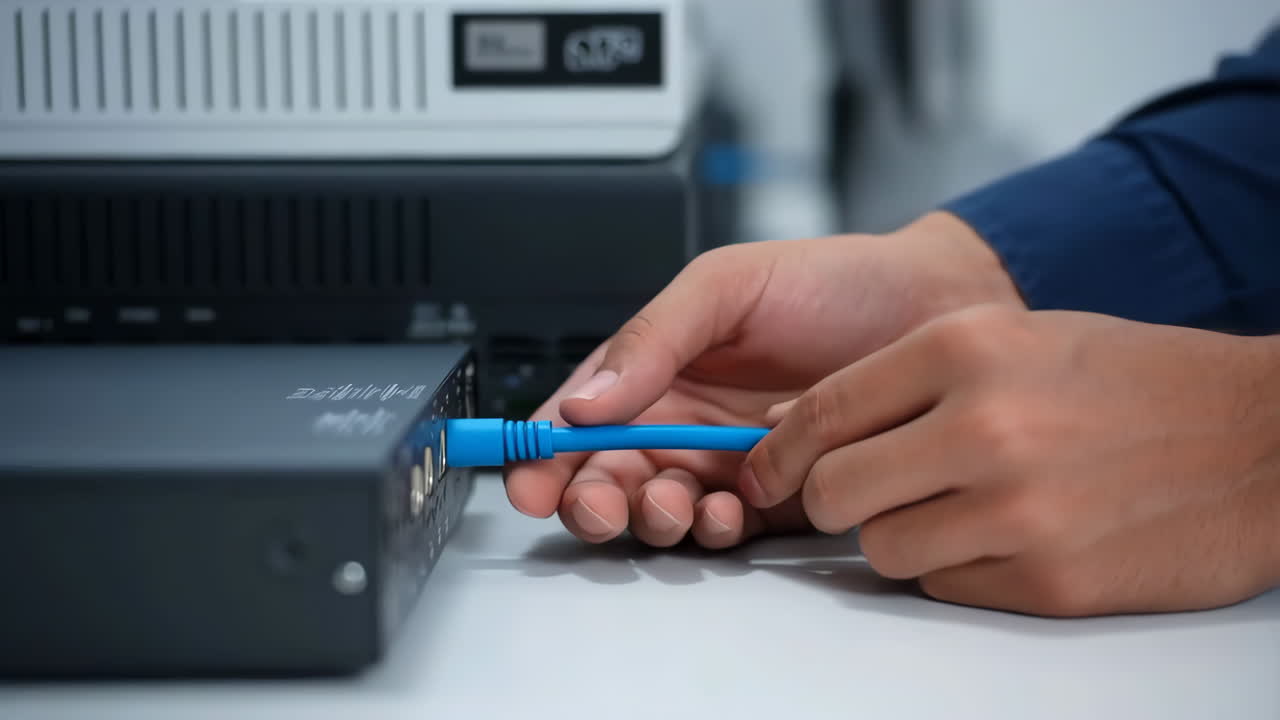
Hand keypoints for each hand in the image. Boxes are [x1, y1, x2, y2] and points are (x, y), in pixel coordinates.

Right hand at [504, 211, 1024, 548]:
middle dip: (592, 498)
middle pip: (608, 475)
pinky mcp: (779, 498)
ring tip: (673, 501)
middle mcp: (685, 420)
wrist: (936, 308)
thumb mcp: (726, 286)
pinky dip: (711, 530)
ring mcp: (728, 462)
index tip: (531, 482)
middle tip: (600, 502)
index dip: (543, 454)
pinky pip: (725, 529)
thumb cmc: (836, 282)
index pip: (579, 418)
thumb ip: (651, 339)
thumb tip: (585, 402)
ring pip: (660, 509)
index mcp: (657, 368)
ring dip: (652, 517)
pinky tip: (722, 510)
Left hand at [749, 304, 1279, 615]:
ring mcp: (1016, 511)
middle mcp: (983, 426)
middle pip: (834, 492)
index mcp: (965, 348)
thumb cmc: (1135, 381)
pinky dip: (957, 568)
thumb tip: (799, 422)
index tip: (767, 468)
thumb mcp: (1014, 338)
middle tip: (864, 492)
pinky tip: (1007, 536)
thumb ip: (905, 376)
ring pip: (881, 550)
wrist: (1259, 439)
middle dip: (833, 500)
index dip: (780, 449)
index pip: (822, 411)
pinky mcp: (1048, 582)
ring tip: (955, 508)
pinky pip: (945, 587)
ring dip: (899, 536)